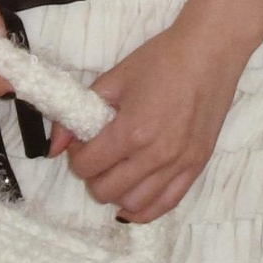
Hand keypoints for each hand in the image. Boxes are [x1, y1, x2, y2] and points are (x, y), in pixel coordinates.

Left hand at [54, 22, 248, 223]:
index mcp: (132, 131)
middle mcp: (155, 155)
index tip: (83, 143)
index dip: (77, 156)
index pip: (87, 166)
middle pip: (106, 190)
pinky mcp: (196, 167)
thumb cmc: (160, 60)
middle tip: (98, 156)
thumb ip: (77, 116)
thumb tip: (53, 148)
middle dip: (93, 176)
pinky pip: (165, 205)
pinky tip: (133, 198)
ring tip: (117, 172)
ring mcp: (179, 165)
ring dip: (117, 193)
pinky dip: (144, 209)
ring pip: (133, 204)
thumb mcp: (112, 80)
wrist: (209, 53)